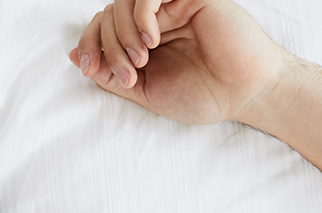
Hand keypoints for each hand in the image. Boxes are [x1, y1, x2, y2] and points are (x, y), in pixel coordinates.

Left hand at [69, 0, 292, 125]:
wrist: (246, 93)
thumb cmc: (204, 95)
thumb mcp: (145, 92)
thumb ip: (111, 75)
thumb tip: (76, 56)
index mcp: (142, 41)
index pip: (101, 27)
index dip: (89, 44)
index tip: (90, 67)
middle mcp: (155, 20)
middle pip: (108, 14)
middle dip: (108, 46)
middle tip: (130, 74)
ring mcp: (171, 6)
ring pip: (123, 2)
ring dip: (122, 34)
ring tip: (141, 60)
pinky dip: (140, 16)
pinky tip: (152, 40)